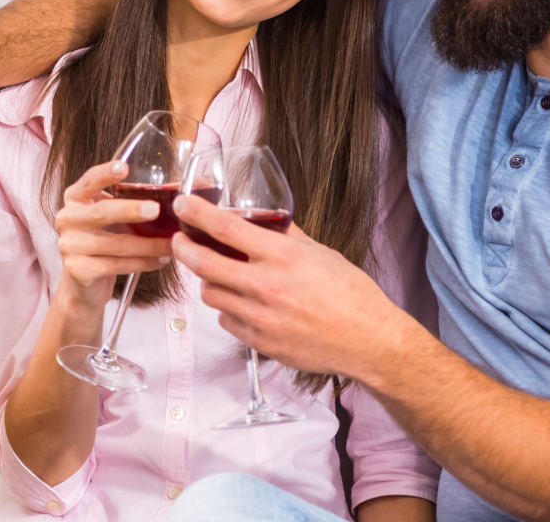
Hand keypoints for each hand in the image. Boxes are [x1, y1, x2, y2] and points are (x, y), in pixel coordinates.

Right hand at [54, 160, 171, 307]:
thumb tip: (196, 183)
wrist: (84, 284)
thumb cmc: (105, 241)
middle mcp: (68, 218)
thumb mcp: (115, 217)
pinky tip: (159, 261)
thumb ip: (138, 200)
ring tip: (172, 245)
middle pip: (101, 212)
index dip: (105, 173)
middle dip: (131, 210)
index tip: (124, 168)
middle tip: (156, 210)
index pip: (89, 180)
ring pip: (115, 244)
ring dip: (147, 245)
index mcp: (76, 198)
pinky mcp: (77, 270)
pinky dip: (141, 263)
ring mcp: (69, 245)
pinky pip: (115, 265)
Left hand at [170, 193, 398, 377]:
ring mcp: (259, 317)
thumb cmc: (351, 294)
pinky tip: (243, 303)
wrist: (368, 341)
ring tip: (219, 274)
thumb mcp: (320, 253)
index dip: (197, 214)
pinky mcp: (259, 342)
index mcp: (282, 257)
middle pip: (203, 264)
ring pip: (210, 294)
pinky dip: (228, 309)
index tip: (183, 206)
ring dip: (209, 281)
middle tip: (181, 240)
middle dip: (184, 248)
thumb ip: (286, 236)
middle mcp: (266, 286)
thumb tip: (264, 220)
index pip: (226, 228)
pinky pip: (226, 320)